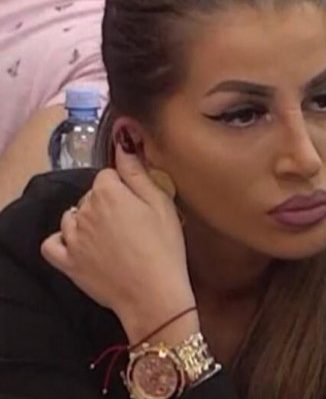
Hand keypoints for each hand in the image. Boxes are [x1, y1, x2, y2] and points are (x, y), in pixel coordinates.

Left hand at [41, 143, 197, 343]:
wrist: (154, 294)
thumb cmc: (165, 248)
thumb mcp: (161, 204)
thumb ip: (138, 171)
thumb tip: (124, 138)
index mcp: (108, 192)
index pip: (109, 175)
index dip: (127, 186)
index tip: (142, 202)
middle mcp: (84, 210)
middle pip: (91, 195)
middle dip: (109, 203)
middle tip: (135, 223)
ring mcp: (72, 237)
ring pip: (73, 216)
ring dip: (87, 220)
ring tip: (113, 236)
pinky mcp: (67, 261)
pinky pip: (53, 243)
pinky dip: (63, 240)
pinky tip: (81, 244)